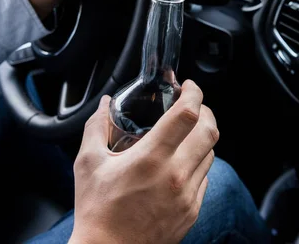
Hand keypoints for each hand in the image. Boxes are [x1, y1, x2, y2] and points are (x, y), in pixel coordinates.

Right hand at [69, 80, 218, 243]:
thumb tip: (104, 105)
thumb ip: (97, 127)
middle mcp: (176, 176)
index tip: (187, 86)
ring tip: (186, 133)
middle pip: (210, 131)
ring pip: (211, 154)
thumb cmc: (97, 211)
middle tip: (192, 105)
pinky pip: (205, 178)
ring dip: (202, 136)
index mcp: (152, 159)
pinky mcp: (192, 211)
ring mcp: (188, 195)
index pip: (187, 115)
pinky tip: (181, 162)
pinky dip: (198, 162)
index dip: (193, 93)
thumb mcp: (88, 163)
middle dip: (205, 110)